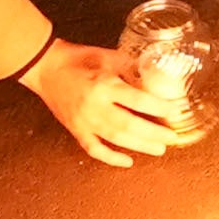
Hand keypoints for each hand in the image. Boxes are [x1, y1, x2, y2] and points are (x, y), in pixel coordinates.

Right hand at [20, 34, 183, 160]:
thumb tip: (155, 78)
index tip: (173, 111)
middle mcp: (95, 106)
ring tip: (158, 149)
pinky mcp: (76, 130)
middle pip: (129, 125)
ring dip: (139, 146)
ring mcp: (84, 121)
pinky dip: (111, 158)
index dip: (158, 108)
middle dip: (154, 134)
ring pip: (115, 140)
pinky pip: (94, 149)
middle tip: (171, 137)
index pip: (137, 101)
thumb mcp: (108, 56)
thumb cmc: (77, 60)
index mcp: (104, 85)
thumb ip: (131, 67)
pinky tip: (127, 161)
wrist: (45, 67)